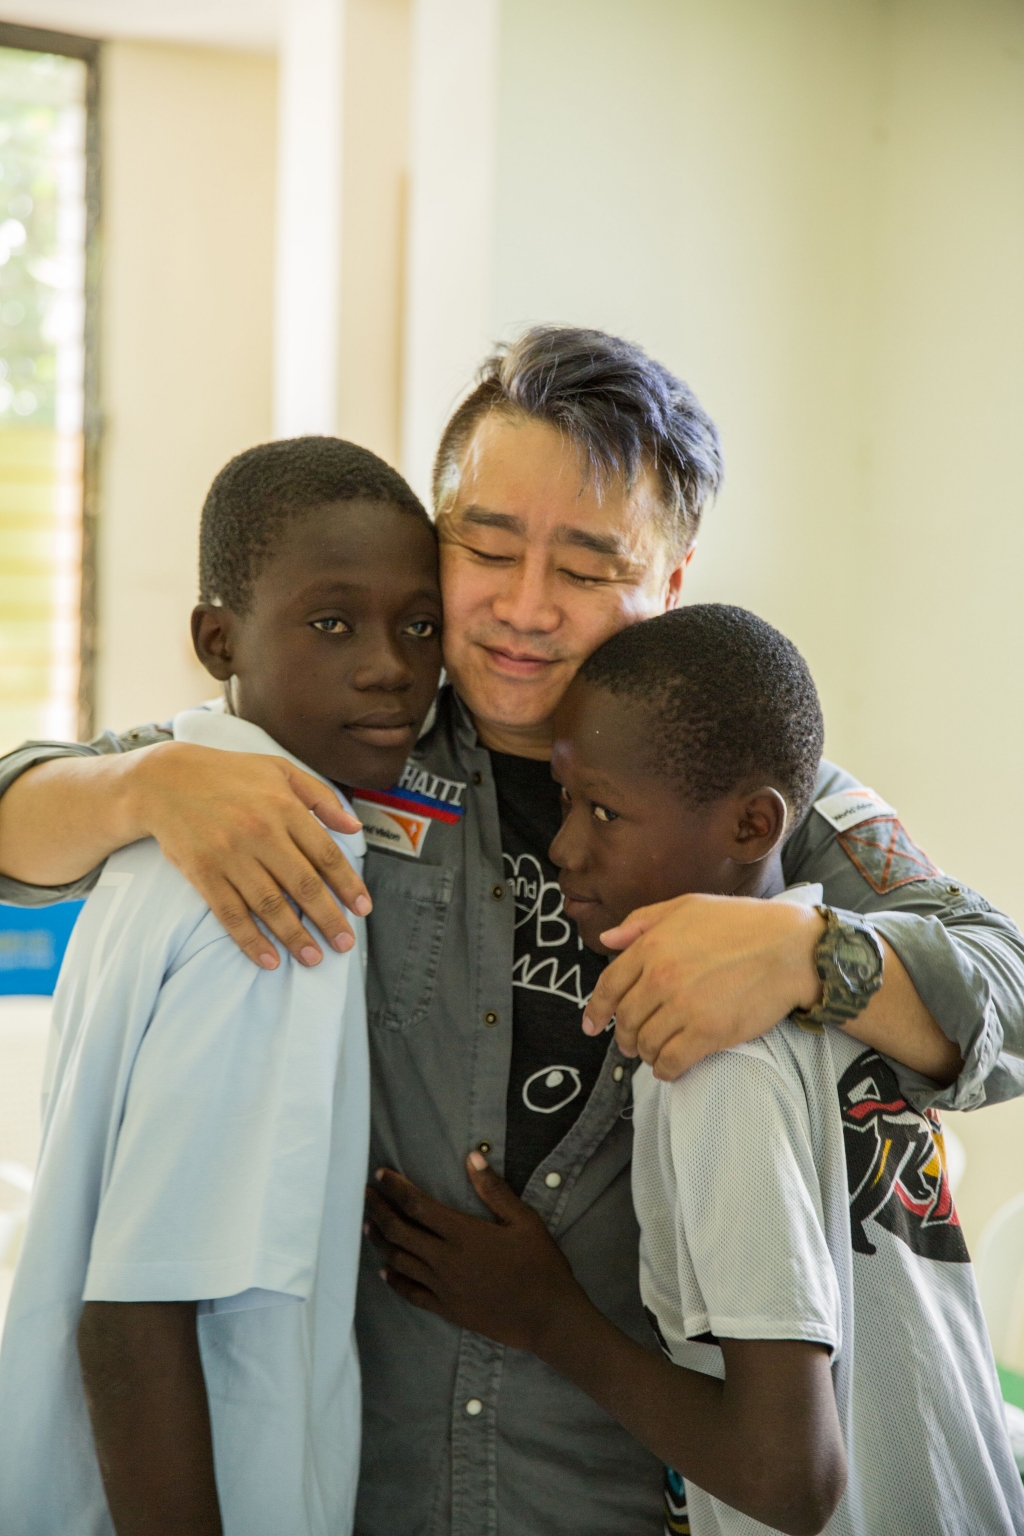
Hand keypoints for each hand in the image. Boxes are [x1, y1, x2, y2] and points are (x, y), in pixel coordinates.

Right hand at [132, 742, 370, 967]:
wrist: (163, 779)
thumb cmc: (229, 774)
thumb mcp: (280, 771)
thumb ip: (321, 798)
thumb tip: (354, 827)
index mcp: (284, 807)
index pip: (325, 855)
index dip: (348, 885)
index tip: (363, 909)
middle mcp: (259, 832)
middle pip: (303, 885)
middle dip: (328, 919)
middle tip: (344, 944)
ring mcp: (228, 855)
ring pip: (269, 904)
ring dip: (295, 936)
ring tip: (314, 958)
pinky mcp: (202, 872)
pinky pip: (230, 913)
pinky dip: (250, 940)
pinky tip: (269, 960)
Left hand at [364, 1156, 583, 1352]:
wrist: (547, 1317)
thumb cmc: (540, 1264)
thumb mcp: (524, 1220)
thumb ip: (494, 1189)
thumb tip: (471, 1157)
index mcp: (463, 1233)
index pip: (417, 1205)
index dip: (395, 1188)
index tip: (380, 1175)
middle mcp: (445, 1259)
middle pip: (399, 1231)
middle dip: (378, 1210)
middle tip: (364, 1195)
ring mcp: (442, 1287)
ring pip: (399, 1260)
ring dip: (380, 1241)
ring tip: (367, 1225)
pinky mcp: (446, 1309)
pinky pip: (410, 1293)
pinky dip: (394, 1279)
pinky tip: (385, 1270)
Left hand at [582, 893, 824, 1079]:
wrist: (791, 947)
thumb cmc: (742, 922)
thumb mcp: (688, 906)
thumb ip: (642, 922)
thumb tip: (607, 940)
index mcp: (652, 945)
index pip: (609, 985)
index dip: (596, 1010)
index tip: (591, 1026)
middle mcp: (662, 977)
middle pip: (626, 1019)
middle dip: (623, 1036)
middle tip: (628, 1044)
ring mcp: (684, 1007)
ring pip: (646, 1044)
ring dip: (645, 1054)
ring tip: (652, 1054)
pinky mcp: (708, 1033)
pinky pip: (672, 1061)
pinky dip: (665, 1070)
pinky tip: (668, 1068)